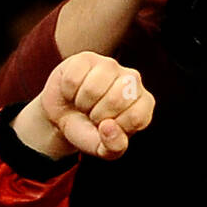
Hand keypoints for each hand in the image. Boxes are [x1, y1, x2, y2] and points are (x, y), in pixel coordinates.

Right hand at [18, 52, 154, 160]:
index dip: (114, 130)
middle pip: (115, 99)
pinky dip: (68, 92)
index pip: (135, 117)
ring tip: (83, 104)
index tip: (106, 128)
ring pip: (93, 88)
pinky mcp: (86, 58)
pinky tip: (73, 92)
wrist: (63, 118)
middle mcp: (132, 80)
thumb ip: (112, 148)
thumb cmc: (88, 130)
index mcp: (143, 104)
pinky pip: (74, 78)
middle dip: (96, 115)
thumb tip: (108, 127)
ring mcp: (110, 66)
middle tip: (93, 115)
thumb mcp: (101, 148)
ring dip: (81, 103)